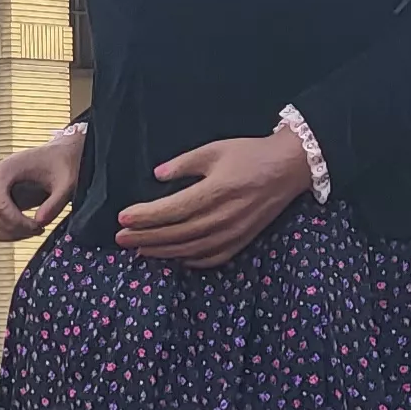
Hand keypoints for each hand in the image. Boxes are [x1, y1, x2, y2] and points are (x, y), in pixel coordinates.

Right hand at [0, 132, 85, 242]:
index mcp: (5, 170)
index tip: (38, 226)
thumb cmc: (62, 164)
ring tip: (34, 230)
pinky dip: (7, 233)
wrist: (59, 155)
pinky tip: (27, 230)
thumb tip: (40, 222)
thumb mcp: (65, 183)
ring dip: (11, 234)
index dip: (18, 222)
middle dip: (16, 229)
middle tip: (39, 230)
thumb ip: (55, 203)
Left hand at [114, 130, 312, 268]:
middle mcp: (223, 216)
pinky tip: (174, 257)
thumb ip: (184, 163)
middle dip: (145, 236)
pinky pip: (212, 258)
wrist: (289, 168)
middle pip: (176, 233)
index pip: (172, 209)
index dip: (145, 216)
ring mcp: (234, 232)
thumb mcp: (215, 149)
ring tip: (139, 249)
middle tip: (121, 237)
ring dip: (162, 251)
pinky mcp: (242, 241)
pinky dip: (190, 260)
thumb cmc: (250, 154)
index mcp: (215, 191)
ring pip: (190, 249)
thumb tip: (157, 175)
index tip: (122, 217)